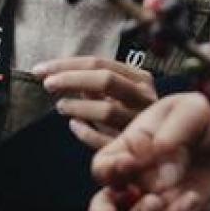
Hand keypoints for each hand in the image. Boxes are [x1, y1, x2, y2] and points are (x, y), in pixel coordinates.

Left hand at [33, 56, 157, 149]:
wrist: (168, 147)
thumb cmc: (136, 113)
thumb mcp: (123, 92)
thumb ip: (98, 82)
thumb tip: (61, 74)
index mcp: (141, 78)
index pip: (100, 63)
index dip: (67, 64)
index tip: (41, 69)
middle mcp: (145, 97)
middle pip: (105, 80)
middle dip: (71, 79)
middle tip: (47, 84)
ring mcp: (141, 123)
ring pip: (106, 110)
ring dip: (78, 107)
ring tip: (60, 106)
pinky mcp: (136, 147)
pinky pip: (105, 140)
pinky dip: (86, 132)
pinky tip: (74, 126)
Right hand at [86, 93, 209, 210]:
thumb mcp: (189, 109)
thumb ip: (170, 137)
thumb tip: (156, 175)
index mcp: (133, 147)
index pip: (104, 167)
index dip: (108, 171)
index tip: (128, 165)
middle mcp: (142, 178)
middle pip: (106, 206)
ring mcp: (163, 199)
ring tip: (157, 202)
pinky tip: (192, 197)